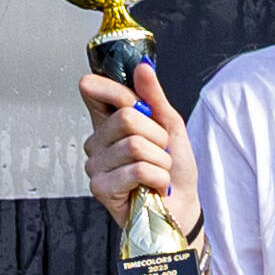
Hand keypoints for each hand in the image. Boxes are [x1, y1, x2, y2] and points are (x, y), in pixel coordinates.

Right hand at [77, 64, 185, 234]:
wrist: (182, 206)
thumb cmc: (173, 170)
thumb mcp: (170, 126)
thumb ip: (154, 97)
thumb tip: (142, 67)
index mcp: (108, 122)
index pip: (92, 89)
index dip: (118, 91)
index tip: (141, 107)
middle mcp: (96, 142)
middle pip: (126, 117)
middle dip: (157, 136)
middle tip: (160, 153)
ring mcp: (96, 165)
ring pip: (135, 145)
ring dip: (161, 161)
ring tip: (158, 172)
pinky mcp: (100, 188)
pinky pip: (137, 170)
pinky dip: (158, 178)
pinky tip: (153, 187)